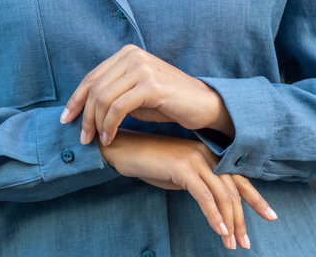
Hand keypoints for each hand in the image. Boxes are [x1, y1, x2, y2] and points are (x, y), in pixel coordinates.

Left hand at [60, 45, 233, 144]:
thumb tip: (83, 110)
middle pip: (94, 88)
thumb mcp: (134, 93)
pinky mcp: (150, 84)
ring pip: (103, 98)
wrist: (202, 104)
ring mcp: (142, 68)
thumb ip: (112, 93)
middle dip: (83, 115)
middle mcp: (133, 55)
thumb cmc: (166, 102)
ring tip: (96, 140)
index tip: (66, 119)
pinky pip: (118, 108)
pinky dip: (110, 125)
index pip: (92, 77)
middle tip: (82, 138)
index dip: (75, 99)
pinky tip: (110, 137)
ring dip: (96, 124)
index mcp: (126, 54)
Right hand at [100, 129, 277, 249]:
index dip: (255, 197)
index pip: (237, 176)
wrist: (125, 149)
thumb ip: (198, 181)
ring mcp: (194, 158)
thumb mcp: (179, 172)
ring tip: (232, 244)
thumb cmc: (150, 162)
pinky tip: (219, 231)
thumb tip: (214, 200)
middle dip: (243, 218)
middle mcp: (205, 153)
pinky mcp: (182, 167)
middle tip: (246, 242)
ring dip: (230, 222)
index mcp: (207, 152)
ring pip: (222, 195)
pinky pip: (204, 196)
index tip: (268, 215)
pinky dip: (214, 216)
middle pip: (233, 189)